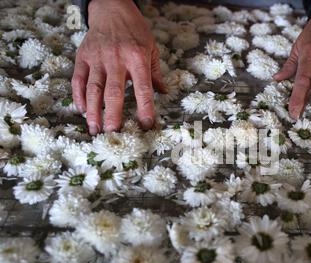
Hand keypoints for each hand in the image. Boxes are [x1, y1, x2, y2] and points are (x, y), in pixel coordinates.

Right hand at [71, 0, 166, 134]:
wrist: (112, 8)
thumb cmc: (135, 31)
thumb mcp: (151, 49)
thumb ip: (155, 73)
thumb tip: (164, 93)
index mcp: (137, 58)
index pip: (143, 88)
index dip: (145, 108)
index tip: (146, 125)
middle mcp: (116, 59)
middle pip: (113, 92)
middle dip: (113, 115)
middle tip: (113, 134)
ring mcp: (97, 58)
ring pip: (93, 89)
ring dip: (93, 111)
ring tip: (94, 129)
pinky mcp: (83, 56)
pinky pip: (78, 79)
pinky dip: (78, 96)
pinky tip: (81, 110)